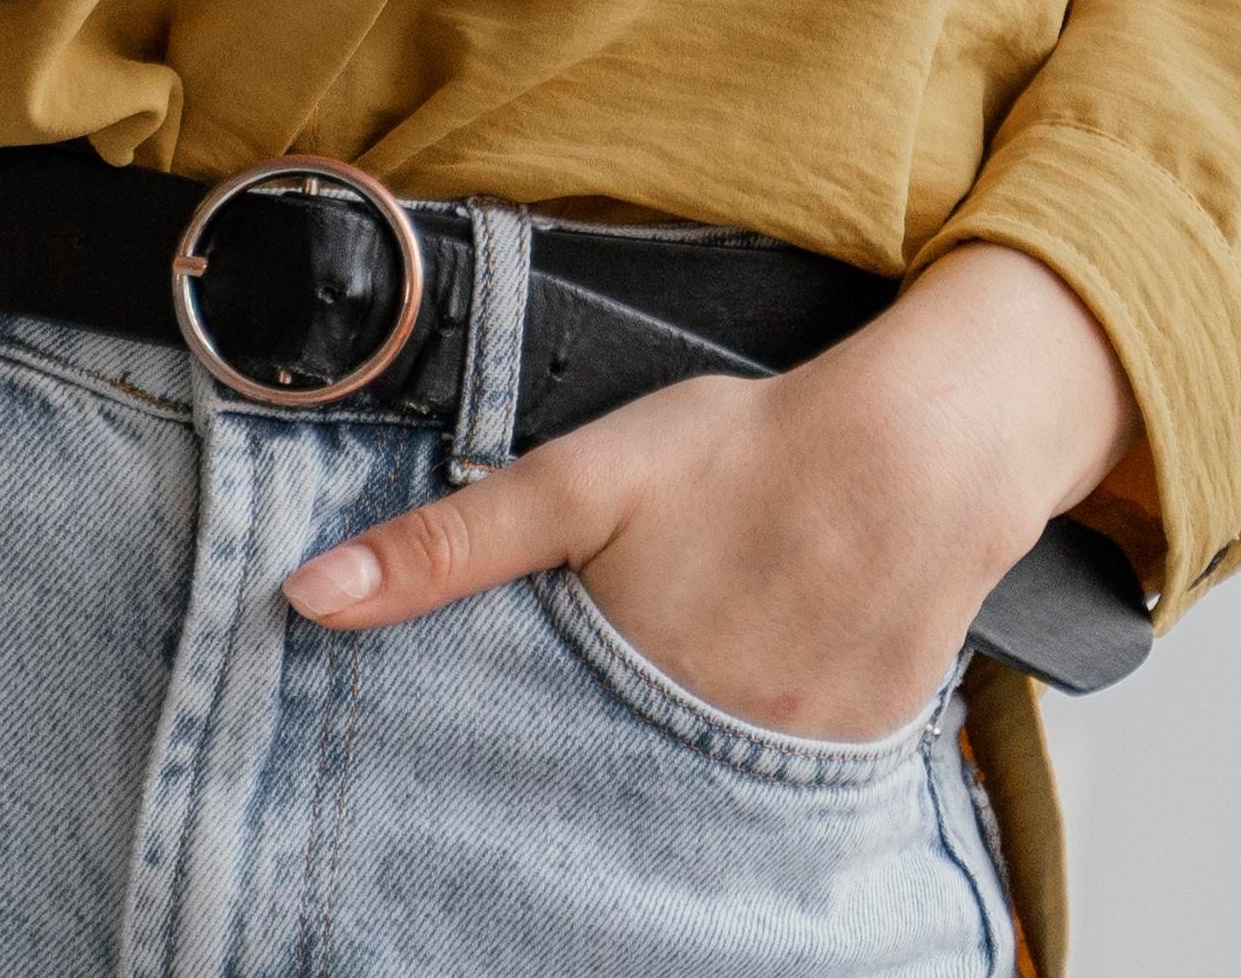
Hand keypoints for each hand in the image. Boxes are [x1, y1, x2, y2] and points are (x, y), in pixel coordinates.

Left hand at [278, 244, 1144, 746]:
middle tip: (592, 701)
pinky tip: (754, 680)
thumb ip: (452, 544)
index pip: (522, 774)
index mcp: (620, 693)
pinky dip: (754, 747)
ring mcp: (783, 764)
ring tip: (672, 690)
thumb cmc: (753, 449)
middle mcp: (700, 752)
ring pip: (693, 790)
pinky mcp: (852, 756)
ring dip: (666, 763)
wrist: (932, 448)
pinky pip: (782, 778)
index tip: (460, 767)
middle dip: (579, 769)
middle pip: (606, 789)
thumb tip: (308, 600)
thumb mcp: (582, 478)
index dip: (490, 773)